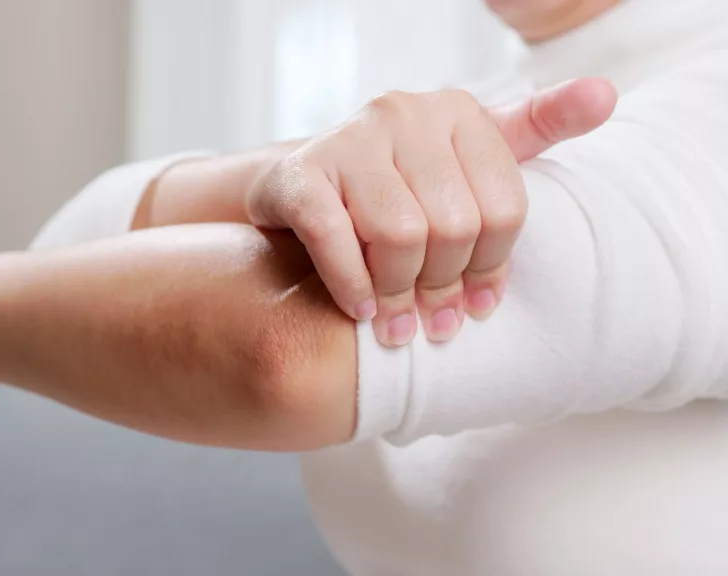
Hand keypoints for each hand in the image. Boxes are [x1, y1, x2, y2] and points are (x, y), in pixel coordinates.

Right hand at [247, 78, 616, 345]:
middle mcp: (404, 113)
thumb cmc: (397, 184)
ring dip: (398, 294)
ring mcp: (348, 139)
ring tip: (395, 327)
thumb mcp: (466, 156)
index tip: (476, 306)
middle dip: (442, 287)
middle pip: (453, 226)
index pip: (503, 208)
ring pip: (399, 235)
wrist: (299, 187)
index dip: (491, 269)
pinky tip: (361, 309)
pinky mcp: (299, 173)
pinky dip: (353, 285)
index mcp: (458, 112)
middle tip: (432, 324)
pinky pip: (336, 238)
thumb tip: (605, 95)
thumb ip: (534, 129)